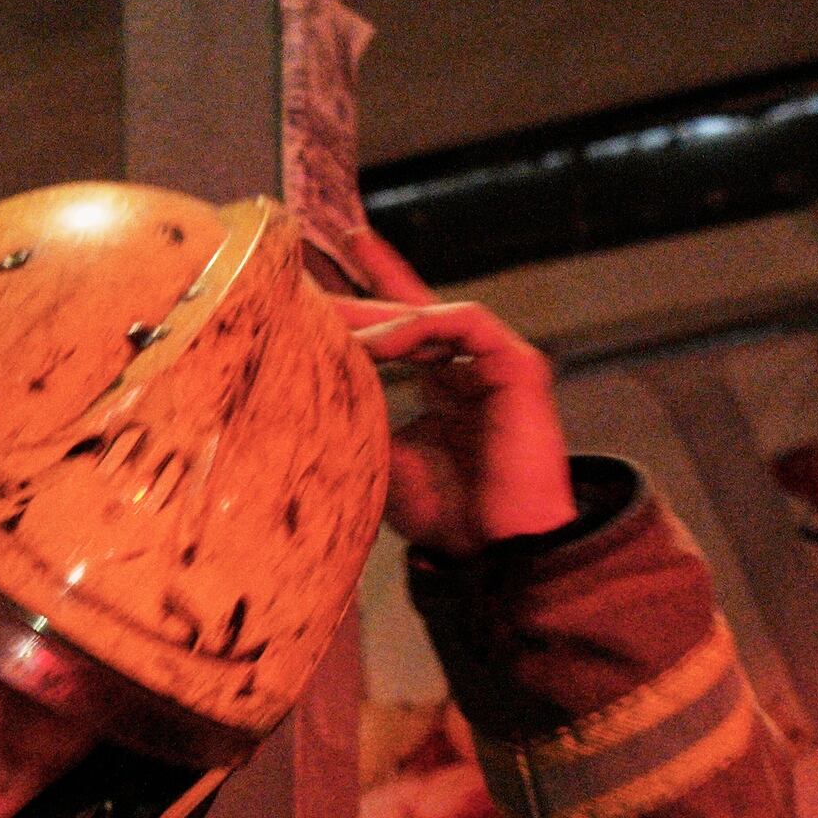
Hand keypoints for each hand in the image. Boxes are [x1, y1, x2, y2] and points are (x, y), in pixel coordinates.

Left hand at [328, 229, 575, 556]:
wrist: (497, 549)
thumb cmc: (447, 515)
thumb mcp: (381, 458)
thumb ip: (357, 416)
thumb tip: (300, 389)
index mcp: (443, 387)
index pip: (403, 329)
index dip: (371, 292)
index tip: (324, 268)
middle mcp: (469, 368)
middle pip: (412, 309)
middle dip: (360, 293)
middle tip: (310, 279)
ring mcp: (496, 364)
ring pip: (433, 312)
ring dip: (379, 316)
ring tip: (333, 327)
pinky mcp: (518, 365)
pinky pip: (465, 322)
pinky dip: (419, 326)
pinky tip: (380, 345)